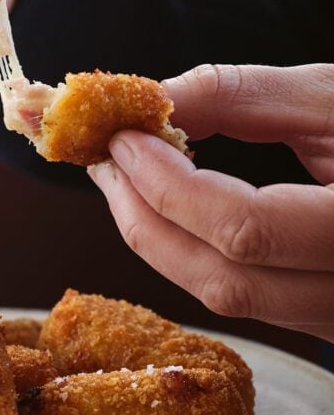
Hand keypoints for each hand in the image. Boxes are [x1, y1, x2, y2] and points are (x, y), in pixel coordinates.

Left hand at [88, 64, 333, 339]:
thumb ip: (242, 97)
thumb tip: (149, 99)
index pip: (244, 228)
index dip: (168, 184)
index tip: (121, 137)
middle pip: (221, 279)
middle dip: (143, 216)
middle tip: (103, 158)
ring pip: (226, 297)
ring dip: (157, 237)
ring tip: (121, 177)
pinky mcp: (327, 317)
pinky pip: (243, 296)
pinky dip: (189, 252)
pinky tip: (164, 207)